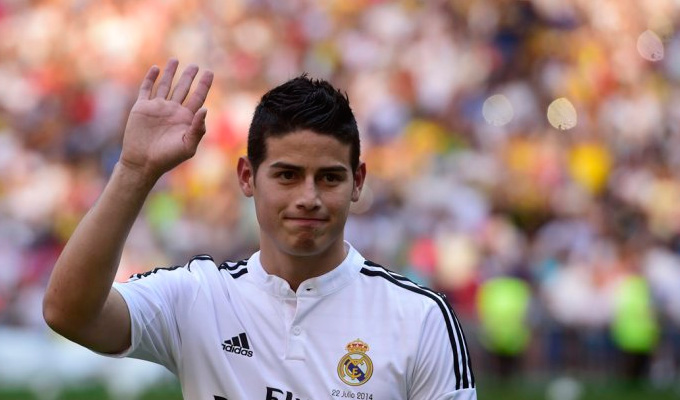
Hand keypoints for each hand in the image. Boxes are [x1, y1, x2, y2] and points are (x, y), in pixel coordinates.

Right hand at [119, 59, 213, 179]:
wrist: (143, 163)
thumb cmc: (168, 158)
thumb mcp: (188, 146)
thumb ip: (198, 129)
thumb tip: (205, 109)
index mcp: (186, 119)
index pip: (197, 97)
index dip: (203, 85)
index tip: (209, 72)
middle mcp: (173, 111)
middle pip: (183, 88)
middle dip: (189, 77)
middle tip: (195, 66)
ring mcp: (157, 108)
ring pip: (166, 85)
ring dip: (170, 73)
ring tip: (176, 60)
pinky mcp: (142, 108)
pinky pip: (147, 89)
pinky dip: (151, 78)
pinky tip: (156, 68)